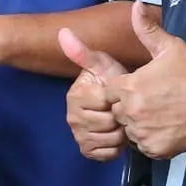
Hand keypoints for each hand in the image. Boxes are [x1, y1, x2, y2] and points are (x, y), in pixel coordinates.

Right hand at [59, 28, 129, 162]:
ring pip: (110, 139)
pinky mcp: (87, 151)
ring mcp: (79, 136)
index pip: (104, 102)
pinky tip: (117, 135)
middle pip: (108, 123)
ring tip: (121, 121)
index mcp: (75, 97)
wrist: (118, 102)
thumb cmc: (111, 81)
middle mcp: (72, 118)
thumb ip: (84, 52)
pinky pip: (108, 154)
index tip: (119, 93)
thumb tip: (62, 31)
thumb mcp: (103, 64)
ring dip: (121, 132)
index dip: (118, 99)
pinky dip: (117, 147)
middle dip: (121, 117)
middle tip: (122, 109)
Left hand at [110, 3, 185, 159]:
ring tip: (160, 113)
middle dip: (129, 106)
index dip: (124, 88)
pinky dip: (149, 138)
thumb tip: (135, 6)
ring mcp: (142, 133)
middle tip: (153, 100)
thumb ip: (147, 29)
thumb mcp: (171, 48)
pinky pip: (141, 145)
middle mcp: (131, 111)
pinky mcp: (153, 149)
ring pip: (128, 129)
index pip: (109, 91)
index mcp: (130, 86)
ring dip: (137, 123)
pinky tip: (165, 127)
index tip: (141, 86)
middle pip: (116, 111)